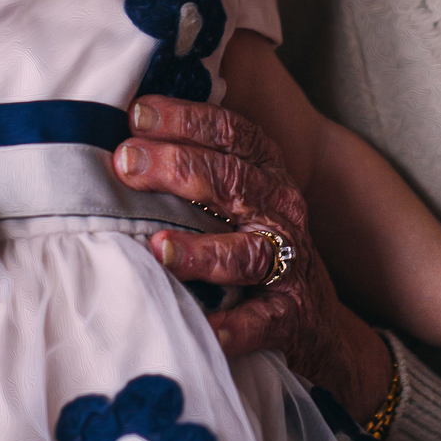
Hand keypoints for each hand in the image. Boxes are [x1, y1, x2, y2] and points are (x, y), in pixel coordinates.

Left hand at [113, 98, 390, 422]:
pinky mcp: (289, 317)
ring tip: (159, 248)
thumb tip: (124, 128)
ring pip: (247, 252)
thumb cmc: (254, 244)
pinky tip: (207, 327)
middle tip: (128, 163)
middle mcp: (280, 210)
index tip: (138, 113)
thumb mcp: (238, 195)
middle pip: (233, 181)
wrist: (315, 321)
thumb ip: (195, 162)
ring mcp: (288, 264)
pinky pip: (262, 320)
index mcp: (266, 172)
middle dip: (178, 168)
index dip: (187, 119)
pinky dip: (236, 326)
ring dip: (201, 251)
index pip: (231, 134)